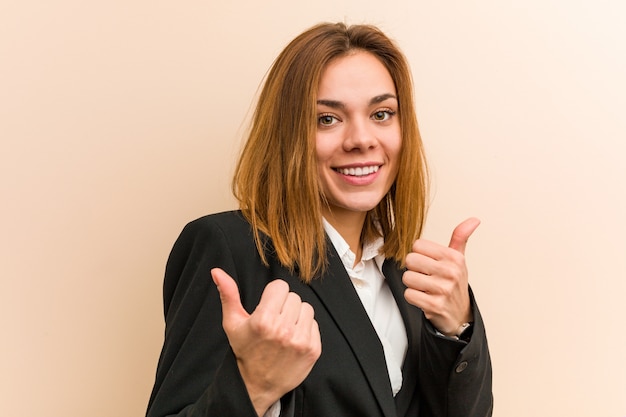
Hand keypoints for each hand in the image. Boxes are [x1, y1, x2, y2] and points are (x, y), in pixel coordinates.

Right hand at [211, 268, 321, 415]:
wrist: (257, 386)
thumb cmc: (245, 351)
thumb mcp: (232, 323)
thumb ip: (228, 294)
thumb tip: (217, 271)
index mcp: (263, 320)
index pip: (280, 286)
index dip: (273, 295)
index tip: (267, 307)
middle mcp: (283, 330)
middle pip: (294, 296)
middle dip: (284, 305)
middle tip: (275, 320)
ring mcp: (300, 341)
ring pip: (307, 308)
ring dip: (297, 316)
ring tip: (284, 329)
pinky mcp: (313, 350)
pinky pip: (315, 324)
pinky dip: (306, 329)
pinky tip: (293, 339)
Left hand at [402, 218, 479, 335]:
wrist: (460, 314)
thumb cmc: (454, 283)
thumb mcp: (459, 259)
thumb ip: (460, 237)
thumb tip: (474, 219)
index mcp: (454, 257)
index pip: (417, 245)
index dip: (419, 255)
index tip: (429, 264)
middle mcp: (450, 272)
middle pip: (410, 260)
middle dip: (414, 269)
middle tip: (426, 277)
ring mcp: (443, 289)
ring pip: (407, 277)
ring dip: (413, 285)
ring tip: (425, 288)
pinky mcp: (434, 305)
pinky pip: (409, 294)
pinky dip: (413, 297)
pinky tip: (425, 298)